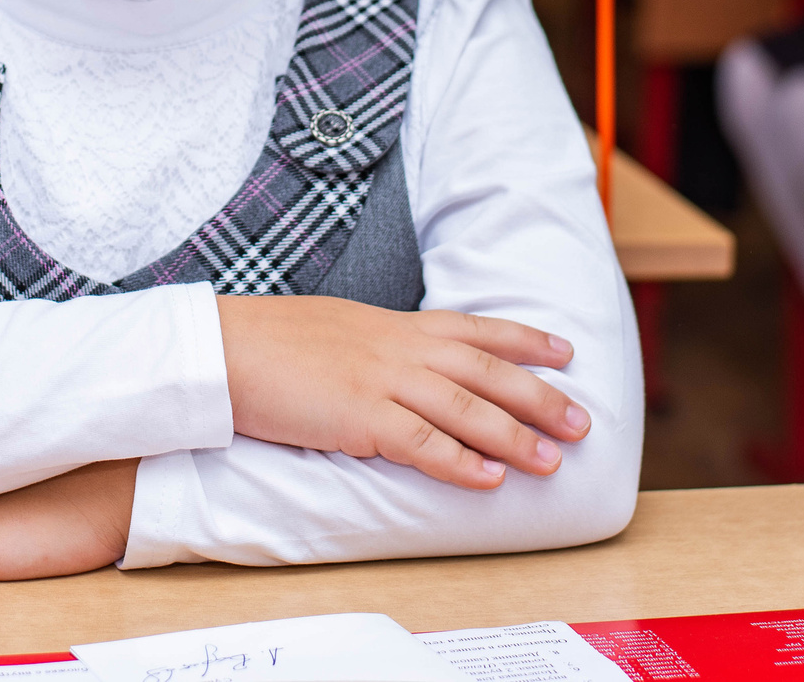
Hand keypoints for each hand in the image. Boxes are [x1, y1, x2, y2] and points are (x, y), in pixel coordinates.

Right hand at [216, 296, 587, 490]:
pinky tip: (488, 479)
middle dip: (539, 395)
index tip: (565, 351)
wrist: (224, 347)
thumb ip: (378, 345)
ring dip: (513, 435)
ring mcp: (381, 380)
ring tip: (550, 460)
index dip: (524, 340)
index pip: (474, 328)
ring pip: (465, 408)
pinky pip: (421, 442)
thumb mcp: (338, 329)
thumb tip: (403, 363)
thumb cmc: (272, 341)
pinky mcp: (359, 416)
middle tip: (580, 421)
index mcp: (394, 325)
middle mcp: (398, 348)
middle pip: (486, 370)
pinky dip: (458, 461)